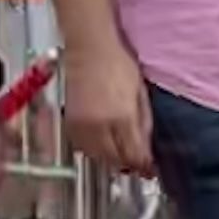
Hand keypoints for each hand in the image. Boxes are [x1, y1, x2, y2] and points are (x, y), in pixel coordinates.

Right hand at [63, 39, 153, 177]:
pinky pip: (82, 148)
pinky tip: (103, 143)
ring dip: (111, 159)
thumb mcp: (141, 94)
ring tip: (121, 153)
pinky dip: (94, 150)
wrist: (89, 49)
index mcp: (122, 116)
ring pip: (97, 157)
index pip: (134, 154)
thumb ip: (144, 125)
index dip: (144, 166)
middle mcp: (99, 125)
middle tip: (137, 164)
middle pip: (115, 160)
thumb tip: (146, 149)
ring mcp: (81, 125)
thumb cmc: (118, 64)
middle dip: (128, 165)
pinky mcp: (69, 122)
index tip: (150, 169)